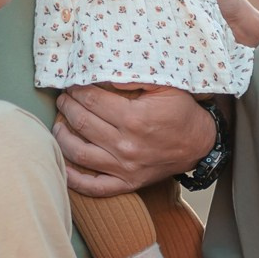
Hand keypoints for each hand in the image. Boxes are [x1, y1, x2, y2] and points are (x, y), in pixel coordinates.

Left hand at [54, 84, 215, 197]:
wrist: (199, 144)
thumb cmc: (181, 112)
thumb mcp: (165, 86)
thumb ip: (135, 77)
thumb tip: (104, 71)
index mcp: (134, 119)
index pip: (92, 101)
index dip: (77, 90)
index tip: (72, 85)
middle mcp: (126, 145)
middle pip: (81, 123)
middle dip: (67, 107)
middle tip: (63, 100)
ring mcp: (124, 167)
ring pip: (78, 153)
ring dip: (62, 136)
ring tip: (59, 124)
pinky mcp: (126, 183)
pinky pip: (93, 187)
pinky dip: (73, 179)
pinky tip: (63, 165)